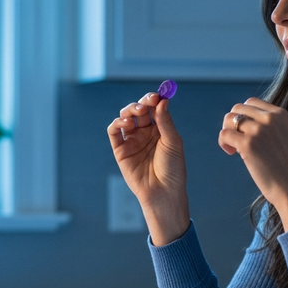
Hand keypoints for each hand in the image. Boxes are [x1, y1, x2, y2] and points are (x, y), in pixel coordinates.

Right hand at [107, 92, 189, 244]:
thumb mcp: (173, 142)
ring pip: (126, 117)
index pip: (154, 109)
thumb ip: (165, 121)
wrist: (162, 192)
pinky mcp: (120, 150)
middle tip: (147, 103)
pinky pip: (114, 132)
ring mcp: (132, 141)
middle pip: (139, 111)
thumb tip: (162, 101)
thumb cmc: (172, 169)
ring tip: (137, 113)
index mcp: (160, 130)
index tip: (157, 95)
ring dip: (129, 110)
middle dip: (142, 103)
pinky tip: (126, 122)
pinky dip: (117, 123)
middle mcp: (145, 133)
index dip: (154, 100)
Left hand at [218, 98, 287, 230]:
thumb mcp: (283, 136)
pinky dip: (224, 142)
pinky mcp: (248, 145)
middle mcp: (270, 119)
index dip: (243, 116)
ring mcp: (258, 131)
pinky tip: (231, 153)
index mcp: (280, 114)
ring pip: (229, 119)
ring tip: (234, 148)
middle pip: (238, 108)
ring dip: (227, 132)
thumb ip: (267, 125)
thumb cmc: (287, 167)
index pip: (252, 102)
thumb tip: (239, 120)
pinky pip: (224, 134)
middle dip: (232, 123)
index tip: (246, 132)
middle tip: (236, 141)